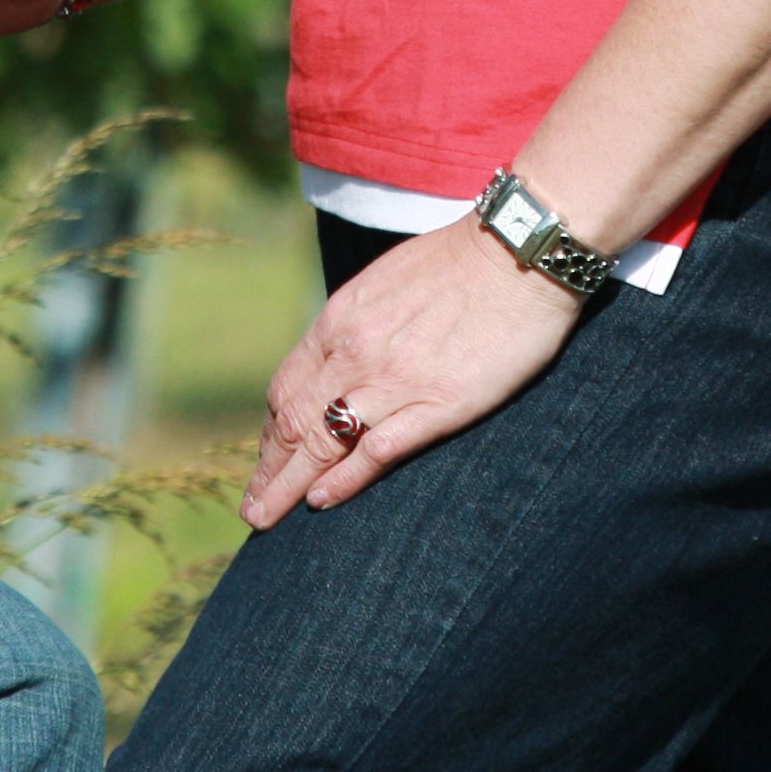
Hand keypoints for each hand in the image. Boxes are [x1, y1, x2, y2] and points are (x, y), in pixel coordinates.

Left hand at [244, 216, 585, 529]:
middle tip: (253, 509)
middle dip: (268, 470)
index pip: (288, 387)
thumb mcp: (386, 281)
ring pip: (322, 444)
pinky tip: (321, 501)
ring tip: (267, 517)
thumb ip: (357, 321)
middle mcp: (355, 352)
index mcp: (341, 319)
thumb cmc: (459, 261)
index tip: (267, 458)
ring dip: (288, 486)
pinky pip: (376, 451)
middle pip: (293, 422)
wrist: (517, 253)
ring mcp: (394, 381)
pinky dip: (344, 480)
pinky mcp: (438, 405)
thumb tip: (339, 355)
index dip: (271, 431)